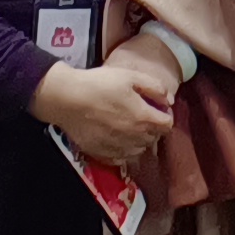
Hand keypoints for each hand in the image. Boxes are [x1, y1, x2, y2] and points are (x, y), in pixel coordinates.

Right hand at [28, 59, 173, 166]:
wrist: (66, 99)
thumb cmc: (99, 84)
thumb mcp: (130, 77)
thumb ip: (154, 88)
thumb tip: (168, 100)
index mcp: (143, 118)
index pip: (167, 125)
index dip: (166, 115)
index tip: (157, 108)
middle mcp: (134, 138)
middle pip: (154, 138)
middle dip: (153, 127)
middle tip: (142, 114)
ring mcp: (118, 148)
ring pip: (139, 150)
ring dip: (140, 140)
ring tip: (129, 127)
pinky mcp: (102, 154)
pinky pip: (122, 158)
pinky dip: (124, 150)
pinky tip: (117, 138)